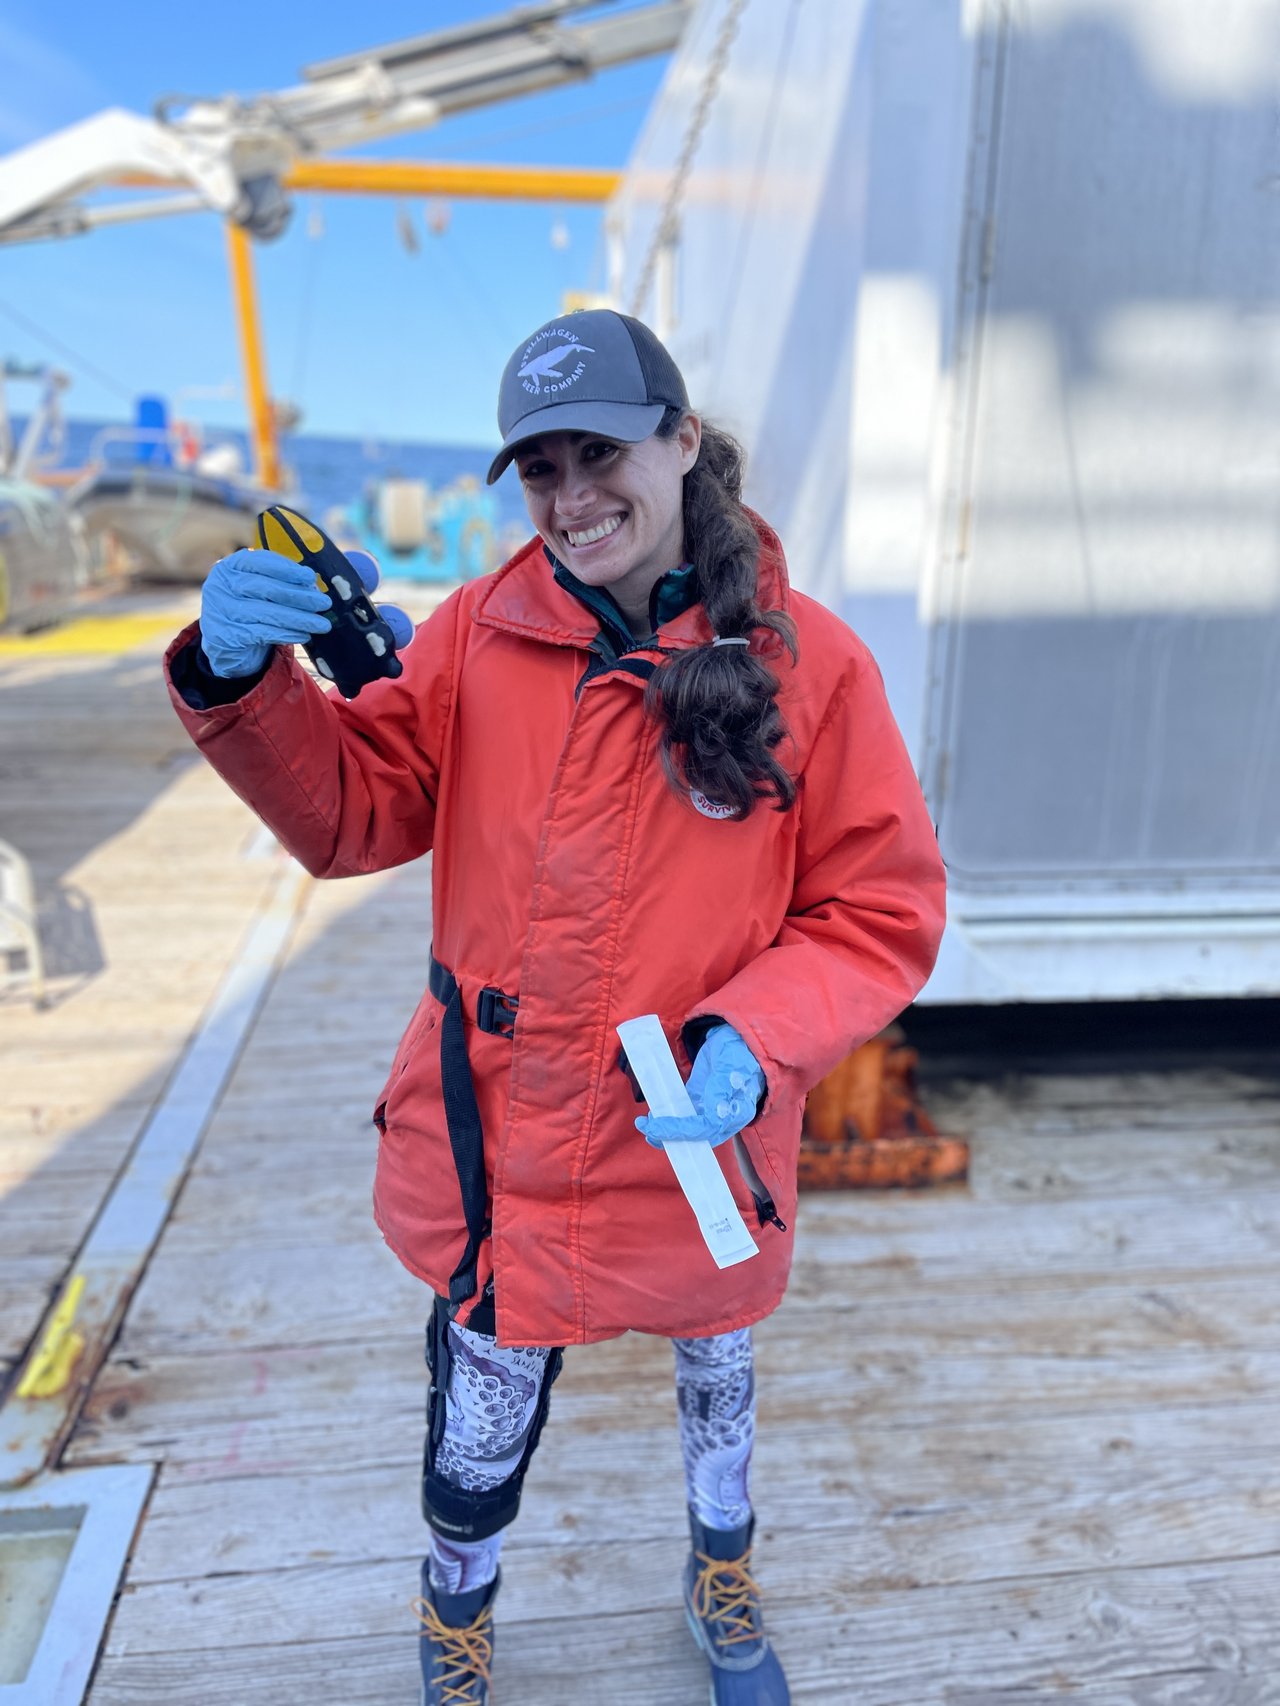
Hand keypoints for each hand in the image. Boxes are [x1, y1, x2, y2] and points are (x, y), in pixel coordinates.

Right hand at [199, 546, 413, 678]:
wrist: (227, 644)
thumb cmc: (257, 609)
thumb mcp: (268, 591)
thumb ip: (294, 580)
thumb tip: (356, 566)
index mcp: (232, 566)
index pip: (259, 560)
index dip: (286, 568)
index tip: (310, 577)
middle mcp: (221, 585)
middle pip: (264, 587)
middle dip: (298, 596)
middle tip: (325, 603)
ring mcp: (220, 610)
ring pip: (265, 612)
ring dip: (298, 618)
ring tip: (323, 624)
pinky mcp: (225, 635)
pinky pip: (260, 632)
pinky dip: (285, 633)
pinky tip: (304, 634)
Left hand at [636, 1023, 765, 1147]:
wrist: (739, 1039)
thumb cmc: (740, 1052)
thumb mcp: (734, 1065)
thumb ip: (724, 1088)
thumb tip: (715, 1117)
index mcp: (737, 1110)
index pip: (707, 1128)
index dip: (681, 1131)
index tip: (657, 1127)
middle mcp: (725, 1117)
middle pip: (697, 1135)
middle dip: (671, 1136)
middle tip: (647, 1129)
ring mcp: (712, 1110)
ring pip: (689, 1129)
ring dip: (667, 1131)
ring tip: (646, 1125)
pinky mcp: (701, 1101)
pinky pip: (685, 1115)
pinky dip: (669, 1119)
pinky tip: (654, 1118)